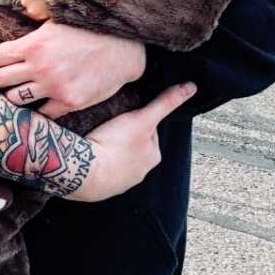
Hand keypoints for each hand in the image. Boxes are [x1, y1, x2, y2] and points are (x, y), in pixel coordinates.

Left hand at [0, 21, 146, 118]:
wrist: (123, 49)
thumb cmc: (88, 31)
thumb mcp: (55, 23)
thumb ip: (31, 33)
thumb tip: (10, 32)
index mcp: (33, 45)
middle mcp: (40, 67)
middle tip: (4, 78)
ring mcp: (54, 87)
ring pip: (15, 99)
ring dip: (15, 95)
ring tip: (20, 91)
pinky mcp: (69, 102)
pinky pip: (42, 113)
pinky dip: (40, 109)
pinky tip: (42, 102)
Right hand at [69, 83, 195, 202]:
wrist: (84, 171)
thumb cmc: (114, 146)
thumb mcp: (143, 118)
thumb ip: (165, 103)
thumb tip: (190, 88)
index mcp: (153, 157)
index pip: (149, 132)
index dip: (137, 120)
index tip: (123, 115)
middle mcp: (139, 172)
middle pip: (133, 145)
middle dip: (123, 136)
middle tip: (109, 125)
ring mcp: (119, 181)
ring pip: (116, 158)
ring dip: (109, 149)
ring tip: (97, 137)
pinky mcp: (100, 186)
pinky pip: (101, 168)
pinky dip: (97, 161)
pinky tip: (90, 152)